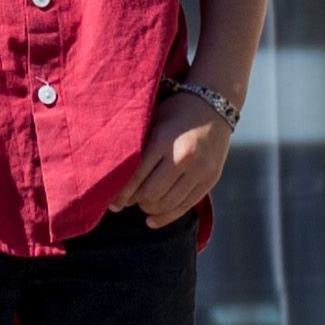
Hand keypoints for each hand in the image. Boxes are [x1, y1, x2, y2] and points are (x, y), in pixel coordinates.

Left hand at [123, 91, 237, 224]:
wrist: (214, 104)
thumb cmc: (173, 113)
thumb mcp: (151, 122)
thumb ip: (135, 148)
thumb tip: (110, 180)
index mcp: (163, 140)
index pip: (135, 177)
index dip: (120, 194)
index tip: (111, 202)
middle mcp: (183, 156)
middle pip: (150, 194)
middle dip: (134, 202)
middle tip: (125, 202)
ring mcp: (200, 169)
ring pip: (167, 203)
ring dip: (149, 209)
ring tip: (140, 204)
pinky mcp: (211, 179)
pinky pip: (186, 206)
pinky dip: (166, 217)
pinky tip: (152, 220)